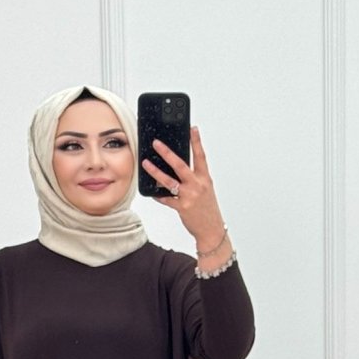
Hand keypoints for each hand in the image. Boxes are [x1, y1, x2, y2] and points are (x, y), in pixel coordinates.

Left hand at [142, 126, 225, 247]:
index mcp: (205, 179)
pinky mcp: (181, 207)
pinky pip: (166, 199)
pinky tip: (152, 192)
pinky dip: (158, 195)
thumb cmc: (208, 209)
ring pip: (169, 181)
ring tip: (146, 163)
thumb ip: (195, 178)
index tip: (192, 128)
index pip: (201, 156)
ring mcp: (189, 196)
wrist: (211, 230)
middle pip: (180, 165)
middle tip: (157, 143)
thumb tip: (179, 168)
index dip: (197, 142)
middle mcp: (197, 185)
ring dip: (155, 172)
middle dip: (167, 153)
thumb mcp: (206, 190)